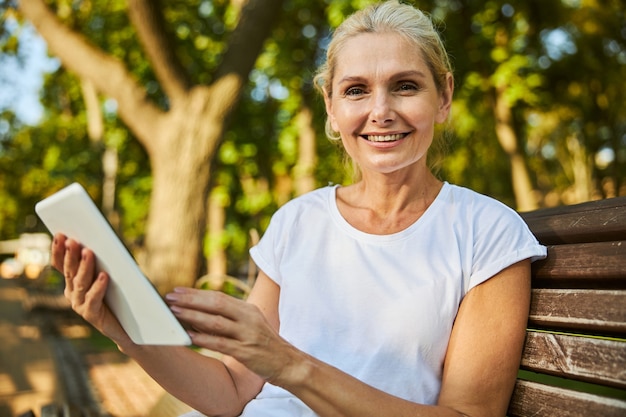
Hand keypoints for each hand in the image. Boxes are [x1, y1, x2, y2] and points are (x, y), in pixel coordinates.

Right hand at [50, 233, 129, 343]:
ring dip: (84, 266)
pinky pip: (94, 298)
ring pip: (80, 283)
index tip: (60, 234)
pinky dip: (98, 286)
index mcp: (72, 282)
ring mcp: (80, 304)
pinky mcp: (92, 315)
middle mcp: (72, 293)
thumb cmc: (119, 295)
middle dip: (71, 255)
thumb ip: (102, 262)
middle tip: (73, 240)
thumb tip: (104, 239)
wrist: (128, 325)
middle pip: (70, 271)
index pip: (61, 264)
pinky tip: (104, 276)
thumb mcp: (109, 275)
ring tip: (89, 252)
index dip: (59, 250)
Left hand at [166, 288, 297, 382]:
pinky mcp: (246, 352)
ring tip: (175, 313)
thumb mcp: (250, 323)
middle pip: (216, 304)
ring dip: (193, 316)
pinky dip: (204, 339)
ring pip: (216, 322)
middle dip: (191, 300)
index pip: (218, 296)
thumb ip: (230, 316)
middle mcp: (248, 318)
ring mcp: (247, 335)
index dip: (196, 293)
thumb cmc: (263, 343)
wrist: (286, 362)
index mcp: (248, 309)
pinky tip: (189, 336)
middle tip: (170, 298)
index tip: (177, 291)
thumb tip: (199, 311)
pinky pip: (221, 343)